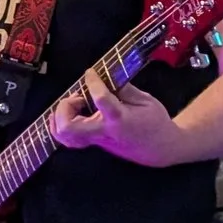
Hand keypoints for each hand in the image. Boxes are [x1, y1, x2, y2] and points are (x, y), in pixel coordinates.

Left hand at [50, 68, 190, 167]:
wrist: (161, 149)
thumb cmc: (155, 122)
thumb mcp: (146, 100)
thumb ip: (124, 88)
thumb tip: (106, 76)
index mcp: (120, 118)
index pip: (100, 99)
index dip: (92, 82)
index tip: (91, 72)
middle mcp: (104, 132)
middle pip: (68, 127)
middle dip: (64, 107)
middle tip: (76, 97)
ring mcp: (96, 141)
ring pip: (64, 136)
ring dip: (60, 117)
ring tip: (73, 105)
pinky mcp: (94, 144)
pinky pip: (69, 138)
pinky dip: (62, 124)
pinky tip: (72, 113)